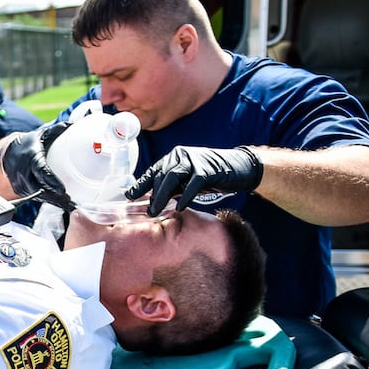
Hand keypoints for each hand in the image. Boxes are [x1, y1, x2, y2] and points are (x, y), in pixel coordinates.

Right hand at [0, 124, 71, 208]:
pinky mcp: (19, 190)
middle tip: (70, 202)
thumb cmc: (28, 144)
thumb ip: (57, 130)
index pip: (41, 171)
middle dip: (55, 197)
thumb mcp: (41, 135)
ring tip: (68, 205)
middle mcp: (23, 172)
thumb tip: (74, 125)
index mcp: (31, 158)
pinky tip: (58, 203)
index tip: (62, 189)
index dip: (51, 181)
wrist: (7, 153)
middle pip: (40, 189)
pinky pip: (34, 197)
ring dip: (53, 201)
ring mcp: (20, 183)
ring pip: (37, 196)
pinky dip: (46, 200)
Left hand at [126, 145, 263, 216]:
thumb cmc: (210, 176)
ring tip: (155, 211)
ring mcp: (194, 160)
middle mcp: (181, 156)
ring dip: (162, 196)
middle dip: (151, 194)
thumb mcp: (187, 180)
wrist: (239, 168)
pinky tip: (179, 207)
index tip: (129, 196)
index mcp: (173, 158)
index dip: (140, 184)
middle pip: (161, 175)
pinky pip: (193, 183)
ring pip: (173, 178)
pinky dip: (185, 196)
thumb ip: (172, 187)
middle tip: (146, 211)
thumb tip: (152, 201)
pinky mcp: (208, 169)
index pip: (153, 171)